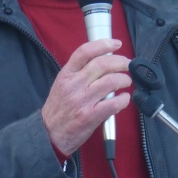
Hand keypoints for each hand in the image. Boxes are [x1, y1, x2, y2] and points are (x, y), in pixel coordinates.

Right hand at [41, 38, 131, 157]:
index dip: (103, 44)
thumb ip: (79, 73)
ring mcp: (82, 100)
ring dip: (124, 80)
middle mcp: (74, 85)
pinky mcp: (90, 116)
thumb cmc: (58, 110)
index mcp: (66, 75)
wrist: (49, 133)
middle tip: (127, 65)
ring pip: (111, 81)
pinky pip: (113, 103)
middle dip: (121, 62)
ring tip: (126, 82)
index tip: (116, 44)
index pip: (85, 52)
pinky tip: (124, 99)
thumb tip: (103, 63)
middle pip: (102, 64)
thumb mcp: (62, 85)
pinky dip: (124, 99)